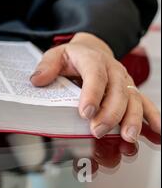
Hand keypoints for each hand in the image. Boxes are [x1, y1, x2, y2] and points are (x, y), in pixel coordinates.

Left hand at [30, 32, 160, 141]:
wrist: (92, 50)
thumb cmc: (73, 57)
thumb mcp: (56, 55)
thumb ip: (47, 66)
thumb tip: (38, 80)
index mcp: (93, 60)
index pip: (95, 76)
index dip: (92, 94)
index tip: (85, 112)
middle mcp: (113, 70)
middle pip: (116, 93)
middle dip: (109, 114)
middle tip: (97, 131)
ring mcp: (124, 82)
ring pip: (133, 100)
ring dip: (132, 120)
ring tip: (127, 138)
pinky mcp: (130, 92)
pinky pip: (145, 103)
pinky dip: (153, 118)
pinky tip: (158, 132)